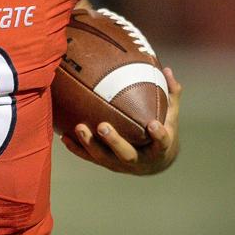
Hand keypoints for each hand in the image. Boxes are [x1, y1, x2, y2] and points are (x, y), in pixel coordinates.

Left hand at [60, 67, 181, 174]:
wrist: (153, 163)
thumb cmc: (161, 132)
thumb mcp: (170, 117)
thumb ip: (171, 95)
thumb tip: (169, 70)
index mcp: (159, 149)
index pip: (162, 143)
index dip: (158, 135)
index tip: (153, 123)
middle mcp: (140, 160)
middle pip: (126, 154)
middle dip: (113, 141)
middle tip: (103, 126)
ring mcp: (120, 165)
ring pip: (104, 158)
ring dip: (89, 144)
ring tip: (79, 127)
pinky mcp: (106, 164)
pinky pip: (89, 158)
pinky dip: (76, 148)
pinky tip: (63, 135)